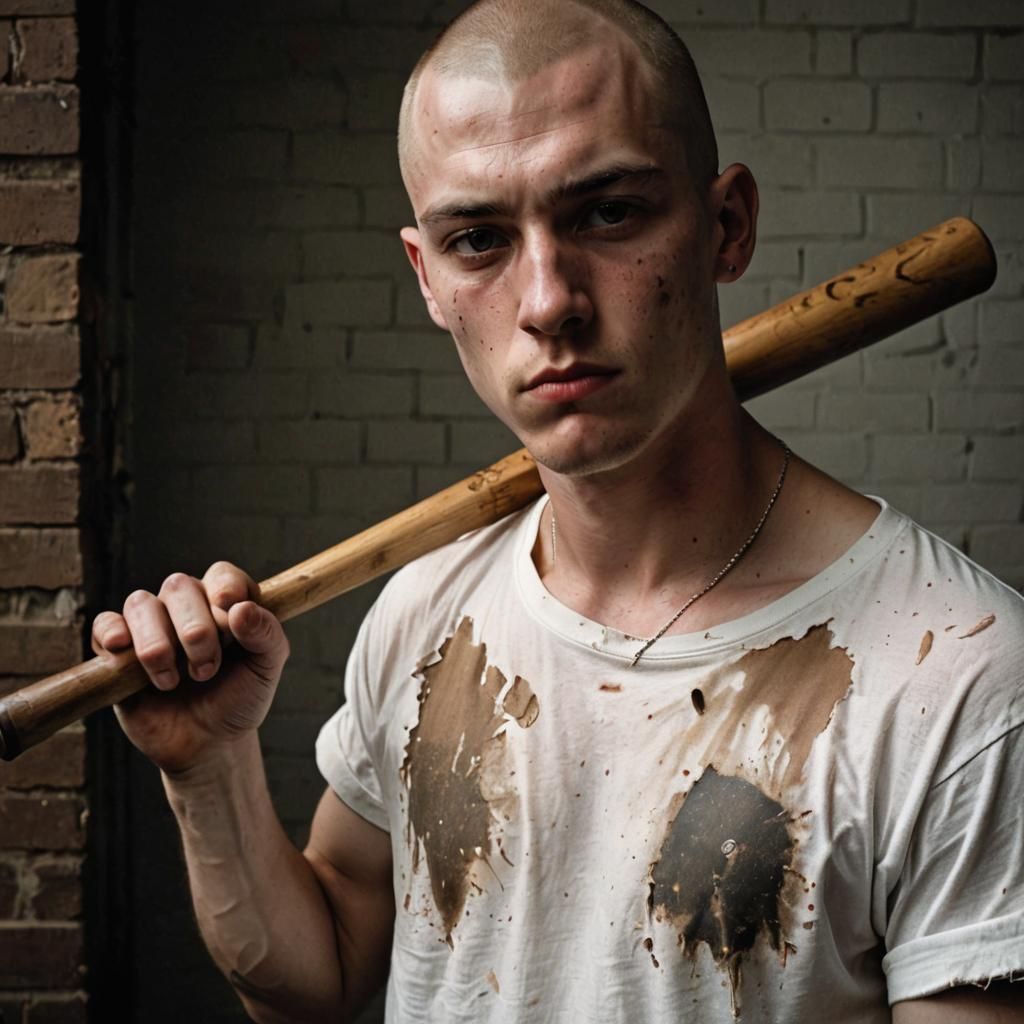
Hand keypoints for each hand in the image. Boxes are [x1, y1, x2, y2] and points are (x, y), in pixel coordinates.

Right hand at [91, 562, 289, 775]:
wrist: (208, 744)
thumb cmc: (240, 699)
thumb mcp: (266, 669)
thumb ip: (266, 635)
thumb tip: (242, 608)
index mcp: (224, 603)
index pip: (221, 574)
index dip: (225, 586)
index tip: (228, 608)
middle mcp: (186, 607)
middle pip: (179, 586)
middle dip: (195, 629)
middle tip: (207, 670)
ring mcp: (151, 626)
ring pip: (141, 603)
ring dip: (158, 642)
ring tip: (171, 680)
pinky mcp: (118, 651)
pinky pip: (106, 624)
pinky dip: (112, 632)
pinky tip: (124, 650)